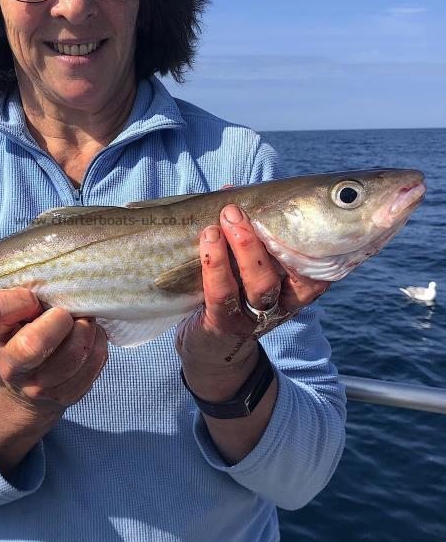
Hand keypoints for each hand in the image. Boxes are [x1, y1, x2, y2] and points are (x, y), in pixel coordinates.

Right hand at [0, 287, 107, 415]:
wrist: (26, 383)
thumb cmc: (23, 332)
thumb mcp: (13, 314)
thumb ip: (28, 298)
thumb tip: (67, 288)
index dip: (20, 299)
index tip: (33, 300)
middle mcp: (9, 366)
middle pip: (33, 344)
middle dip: (60, 320)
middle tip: (66, 313)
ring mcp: (36, 387)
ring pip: (73, 354)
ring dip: (87, 329)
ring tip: (84, 321)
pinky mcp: (64, 397)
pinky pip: (93, 363)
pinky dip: (98, 343)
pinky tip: (90, 338)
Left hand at [176, 203, 328, 399]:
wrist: (210, 351)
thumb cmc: (233, 292)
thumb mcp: (248, 263)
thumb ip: (247, 230)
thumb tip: (232, 190)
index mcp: (300, 284)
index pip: (326, 263)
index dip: (333, 239)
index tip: (324, 207)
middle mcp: (285, 302)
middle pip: (296, 270)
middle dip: (274, 232)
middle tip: (242, 206)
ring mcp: (257, 316)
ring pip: (261, 283)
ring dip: (245, 246)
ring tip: (227, 216)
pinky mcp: (226, 326)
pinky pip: (223, 296)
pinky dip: (215, 265)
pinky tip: (208, 240)